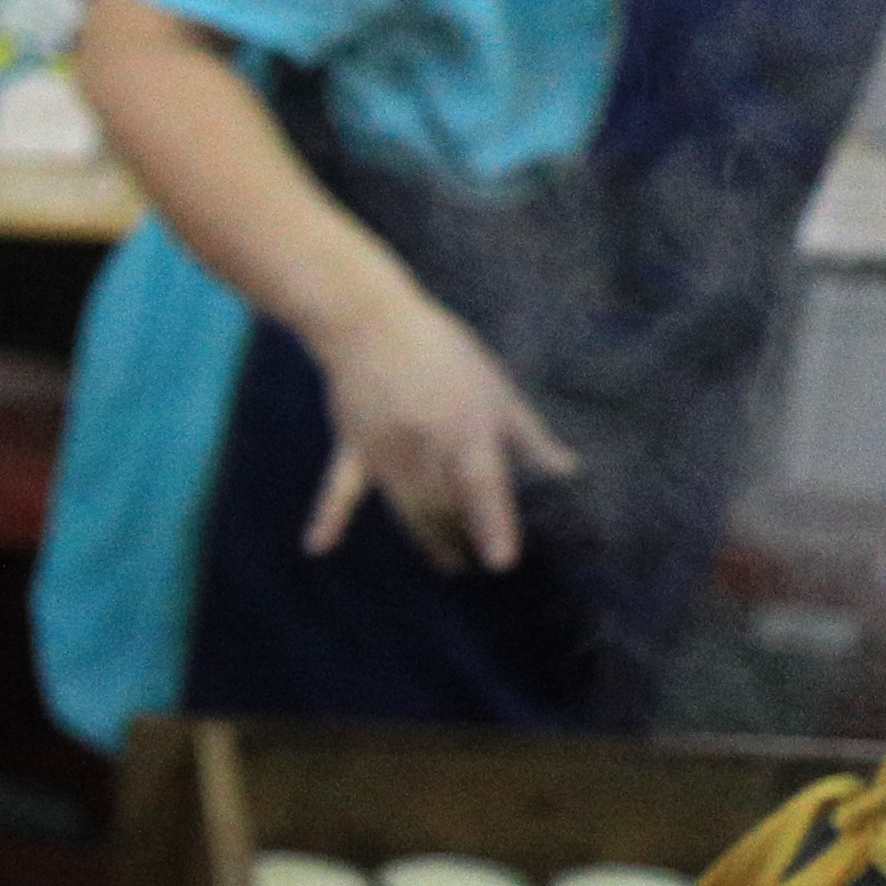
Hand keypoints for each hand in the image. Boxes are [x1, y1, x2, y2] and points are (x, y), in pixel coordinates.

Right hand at [302, 285, 579, 574]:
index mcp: (465, 426)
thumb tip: (568, 473)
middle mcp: (425, 444)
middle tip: (482, 563)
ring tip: (449, 564)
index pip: (483, 486)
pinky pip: (340, 489)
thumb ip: (529, 436)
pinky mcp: (353, 447)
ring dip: (428, 540)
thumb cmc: (443, 352)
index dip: (494, 525)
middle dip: (464, 538)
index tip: (502, 563)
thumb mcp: (496, 388)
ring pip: (408, 508)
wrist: (369, 321)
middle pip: (445, 507)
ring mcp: (384, 449)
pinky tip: (316, 548)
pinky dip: (328, 517)